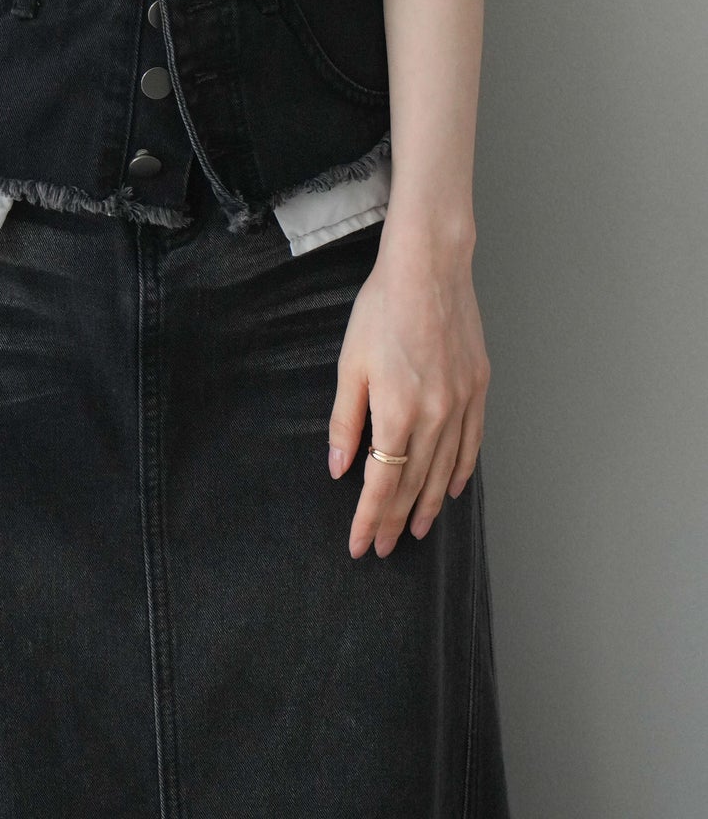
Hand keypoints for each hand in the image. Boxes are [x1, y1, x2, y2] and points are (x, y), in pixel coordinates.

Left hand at [327, 214, 488, 556]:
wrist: (428, 270)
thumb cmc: (382, 310)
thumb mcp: (350, 364)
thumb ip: (346, 420)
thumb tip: (340, 467)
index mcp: (397, 412)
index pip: (381, 484)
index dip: (368, 519)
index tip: (359, 545)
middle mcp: (435, 416)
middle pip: (413, 485)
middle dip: (394, 521)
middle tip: (383, 548)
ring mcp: (461, 404)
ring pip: (445, 471)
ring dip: (427, 506)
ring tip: (414, 532)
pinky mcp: (478, 389)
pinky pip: (472, 444)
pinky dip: (461, 472)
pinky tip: (450, 490)